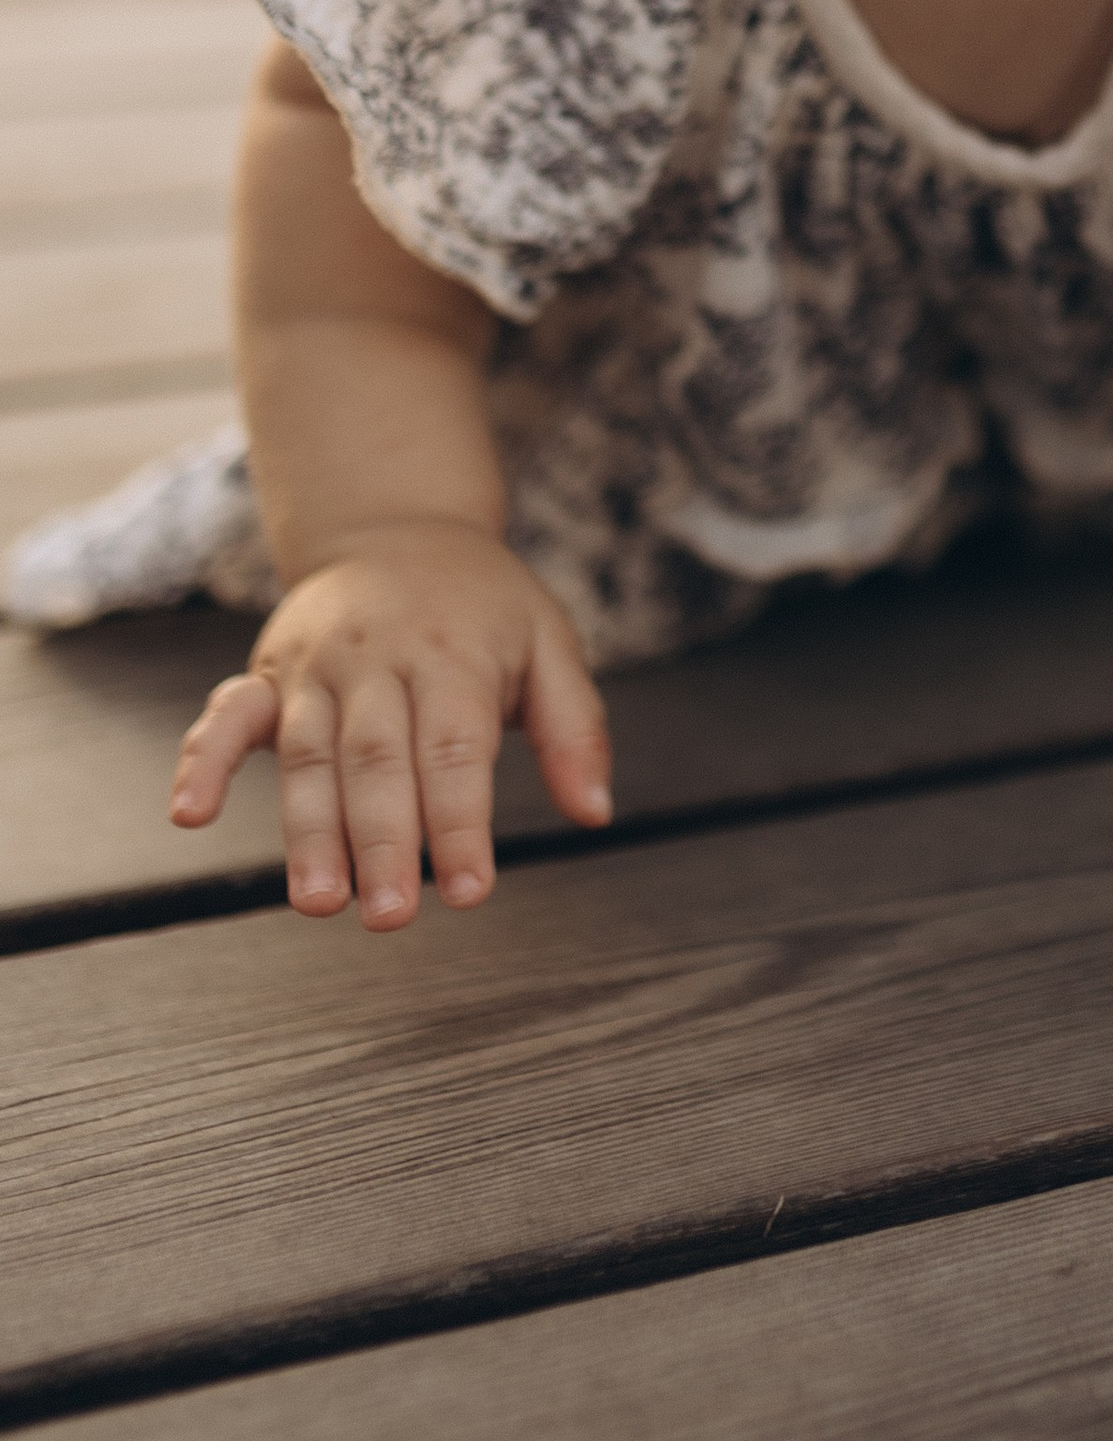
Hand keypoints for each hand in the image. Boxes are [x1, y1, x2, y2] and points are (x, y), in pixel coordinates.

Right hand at [169, 519, 612, 931]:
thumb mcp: (548, 641)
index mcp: (453, 653)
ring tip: (318, 900)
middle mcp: (378, 660)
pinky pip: (226, 715)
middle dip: (382, 841)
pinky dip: (203, 761)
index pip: (455, 749)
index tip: (468, 891)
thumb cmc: (480, 602)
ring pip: (308, 755)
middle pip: (377, 759)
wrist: (397, 524)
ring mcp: (316, 668)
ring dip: (307, 832)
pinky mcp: (268, 674)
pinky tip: (189, 813)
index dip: (459, 823)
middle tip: (389, 916)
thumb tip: (595, 810)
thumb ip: (574, 726)